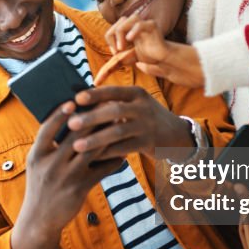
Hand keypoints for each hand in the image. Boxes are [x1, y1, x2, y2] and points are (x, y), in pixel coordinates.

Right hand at [12, 101, 123, 248]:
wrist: (40, 219)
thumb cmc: (40, 186)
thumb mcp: (36, 164)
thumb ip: (48, 145)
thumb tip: (66, 121)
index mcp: (37, 155)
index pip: (48, 128)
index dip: (60, 114)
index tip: (73, 101)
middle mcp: (50, 164)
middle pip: (74, 135)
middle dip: (92, 119)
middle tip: (106, 106)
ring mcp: (65, 177)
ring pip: (91, 150)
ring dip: (107, 136)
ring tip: (118, 125)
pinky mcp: (80, 188)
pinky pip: (101, 170)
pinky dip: (114, 160)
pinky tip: (123, 153)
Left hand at [64, 86, 194, 158]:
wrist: (177, 134)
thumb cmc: (145, 117)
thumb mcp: (135, 104)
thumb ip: (114, 102)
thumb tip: (79, 102)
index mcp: (137, 93)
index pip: (113, 90)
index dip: (95, 94)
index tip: (76, 99)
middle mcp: (143, 107)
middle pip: (114, 111)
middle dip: (91, 118)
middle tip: (71, 124)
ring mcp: (147, 126)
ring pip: (118, 132)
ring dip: (95, 139)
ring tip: (76, 146)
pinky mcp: (149, 143)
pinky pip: (124, 148)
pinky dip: (107, 153)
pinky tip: (92, 158)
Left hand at [106, 14, 204, 88]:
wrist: (166, 61)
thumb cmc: (150, 60)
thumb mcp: (128, 61)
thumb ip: (116, 65)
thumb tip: (99, 79)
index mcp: (128, 32)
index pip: (112, 31)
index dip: (109, 40)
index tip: (113, 55)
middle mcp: (134, 27)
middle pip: (117, 22)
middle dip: (112, 35)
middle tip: (116, 51)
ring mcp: (143, 25)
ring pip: (126, 20)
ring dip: (120, 33)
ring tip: (121, 48)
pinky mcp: (152, 26)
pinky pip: (140, 23)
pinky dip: (133, 30)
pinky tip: (129, 41)